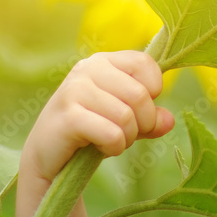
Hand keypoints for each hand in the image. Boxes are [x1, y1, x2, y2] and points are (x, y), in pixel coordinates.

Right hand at [21, 51, 172, 185]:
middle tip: (127, 133)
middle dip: (143, 123)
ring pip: (127, 116)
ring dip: (127, 138)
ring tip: (111, 140)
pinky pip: (112, 133)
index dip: (153, 90)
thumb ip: (151, 118)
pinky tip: (100, 147)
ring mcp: (75, 90)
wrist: (47, 156)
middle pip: (140, 95)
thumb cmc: (91, 131)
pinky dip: (115, 146)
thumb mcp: (127, 120)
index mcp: (104, 61)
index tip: (139, 108)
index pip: (145, 63)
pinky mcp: (68, 116)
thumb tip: (169, 121)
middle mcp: (88, 69)